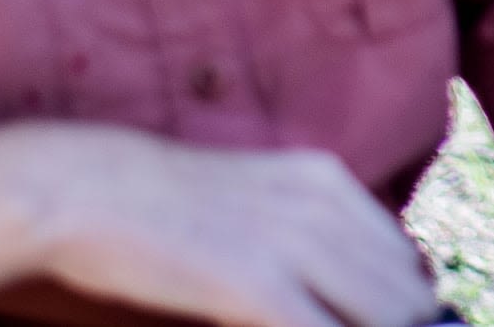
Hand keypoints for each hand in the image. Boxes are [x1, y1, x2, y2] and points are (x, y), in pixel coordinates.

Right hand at [0, 120, 439, 326]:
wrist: (85, 190)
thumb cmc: (160, 209)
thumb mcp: (255, 200)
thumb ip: (310, 237)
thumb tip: (360, 289)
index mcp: (328, 180)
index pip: (407, 259)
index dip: (408, 311)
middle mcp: (325, 204)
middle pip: (407, 293)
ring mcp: (295, 242)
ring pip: (383, 318)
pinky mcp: (258, 284)